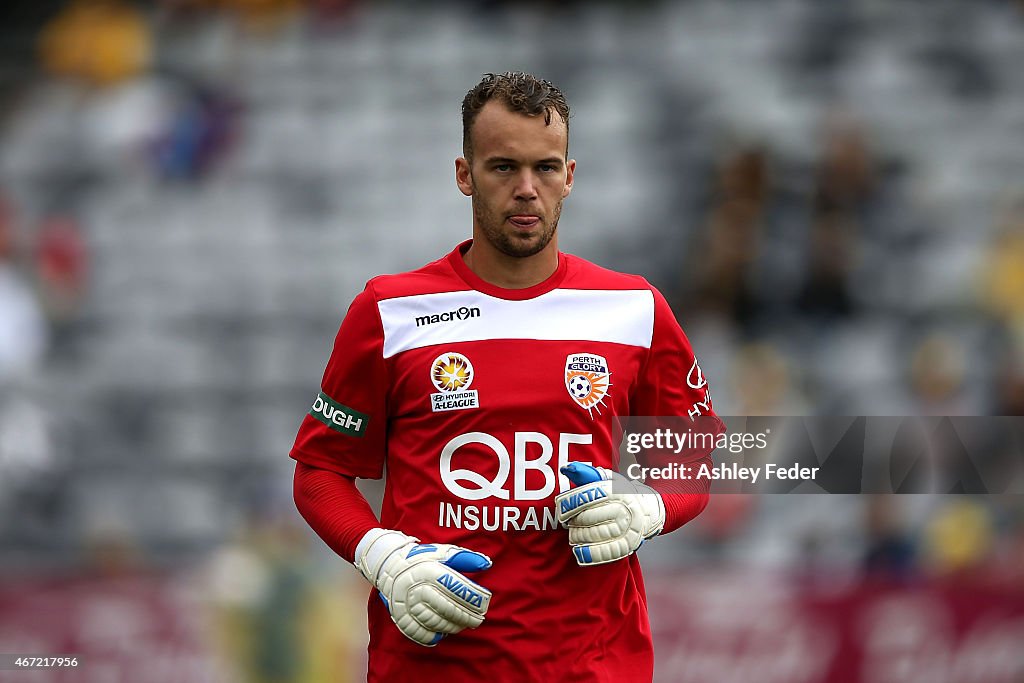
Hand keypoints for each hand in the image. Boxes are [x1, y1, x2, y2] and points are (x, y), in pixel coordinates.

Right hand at [354, 528, 492, 645]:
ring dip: (452, 626)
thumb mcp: (443, 553)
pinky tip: (443, 633)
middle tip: (477, 620)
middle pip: (445, 607)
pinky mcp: (398, 616)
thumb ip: (465, 558)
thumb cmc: (423, 559)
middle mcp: (414, 587)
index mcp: (427, 569)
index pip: (454, 587)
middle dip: (465, 616)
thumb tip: (486, 563)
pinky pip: (417, 633)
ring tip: (461, 624)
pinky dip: (432, 636)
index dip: (472, 599)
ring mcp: (404, 603)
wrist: (389, 565)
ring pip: (433, 622)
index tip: (483, 606)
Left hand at [555, 463, 664, 565]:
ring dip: (580, 536)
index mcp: (620, 491)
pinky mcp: (629, 545)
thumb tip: (568, 468)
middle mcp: (628, 509)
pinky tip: (580, 551)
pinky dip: (591, 553)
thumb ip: (586, 474)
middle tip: (568, 521)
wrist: (647, 512)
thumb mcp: (607, 480)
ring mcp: (630, 528)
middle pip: (594, 516)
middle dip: (576, 520)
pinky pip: (608, 552)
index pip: (594, 494)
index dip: (574, 501)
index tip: (561, 507)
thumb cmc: (620, 495)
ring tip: (573, 534)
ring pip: (599, 534)